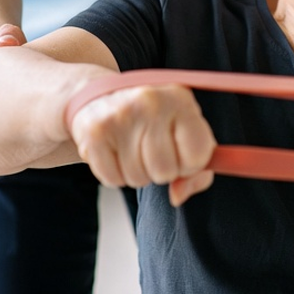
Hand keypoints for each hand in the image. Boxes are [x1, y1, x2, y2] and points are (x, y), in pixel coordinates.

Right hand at [68, 83, 216, 206]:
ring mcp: (121, 116)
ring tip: (131, 149)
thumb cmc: (151, 121)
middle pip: (165, 171)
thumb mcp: (183, 135)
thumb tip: (176, 195)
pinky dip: (115, 175)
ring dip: (137, 174)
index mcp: (181, 100)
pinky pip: (112, 179)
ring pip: (138, 179)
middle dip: (159, 171)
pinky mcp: (96, 132)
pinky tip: (115, 153)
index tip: (179, 153)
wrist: (102, 97)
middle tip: (150, 151)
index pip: (197, 156)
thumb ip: (197, 172)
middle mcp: (152, 103)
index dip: (189, 165)